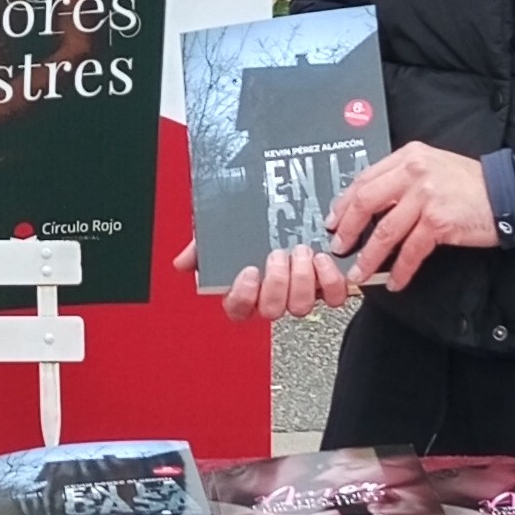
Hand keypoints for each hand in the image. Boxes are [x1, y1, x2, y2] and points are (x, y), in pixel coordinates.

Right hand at [175, 237, 351, 323]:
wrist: (293, 205)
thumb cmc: (254, 224)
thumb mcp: (223, 231)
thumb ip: (202, 247)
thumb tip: (183, 263)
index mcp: (245, 288)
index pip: (237, 309)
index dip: (242, 296)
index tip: (248, 271)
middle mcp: (273, 295)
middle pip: (271, 310)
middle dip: (276, 283)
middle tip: (278, 254)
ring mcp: (300, 292)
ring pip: (300, 306)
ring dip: (302, 279)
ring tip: (302, 251)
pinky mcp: (326, 285)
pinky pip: (332, 297)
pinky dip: (330, 280)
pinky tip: (323, 259)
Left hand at [327, 142, 496, 290]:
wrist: (508, 193)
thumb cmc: (471, 184)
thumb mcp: (433, 167)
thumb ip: (402, 178)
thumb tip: (368, 203)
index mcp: (409, 157)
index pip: (364, 179)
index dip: (344, 203)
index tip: (334, 220)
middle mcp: (414, 173)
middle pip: (366, 202)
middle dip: (347, 229)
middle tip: (339, 247)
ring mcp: (426, 197)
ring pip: (384, 231)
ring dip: (369, 257)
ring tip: (359, 272)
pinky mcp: (439, 222)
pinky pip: (410, 250)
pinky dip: (400, 269)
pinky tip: (394, 280)